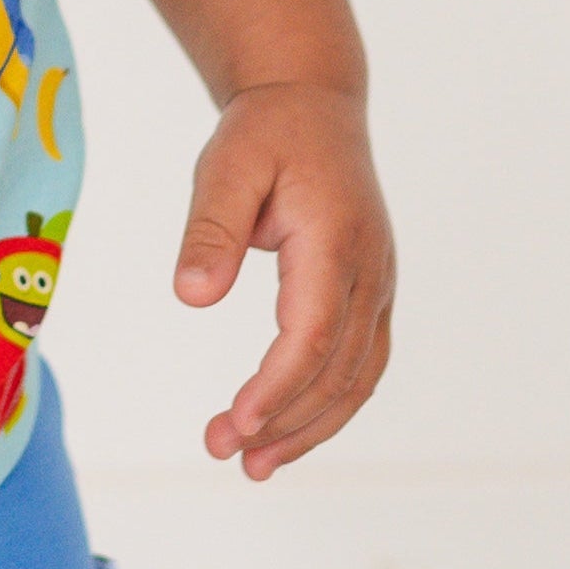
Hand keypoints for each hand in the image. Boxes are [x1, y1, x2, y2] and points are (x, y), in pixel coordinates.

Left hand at [176, 80, 393, 478]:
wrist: (311, 103)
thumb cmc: (265, 133)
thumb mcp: (226, 165)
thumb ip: (210, 229)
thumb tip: (191, 296)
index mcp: (336, 241)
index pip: (312, 333)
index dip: (278, 386)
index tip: (237, 423)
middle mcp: (370, 272)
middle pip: (337, 369)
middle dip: (284, 421)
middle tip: (223, 452)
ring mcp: (379, 286)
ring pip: (357, 378)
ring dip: (310, 427)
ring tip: (254, 464)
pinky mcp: (371, 295)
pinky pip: (359, 364)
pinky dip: (328, 404)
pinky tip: (287, 430)